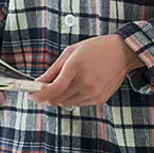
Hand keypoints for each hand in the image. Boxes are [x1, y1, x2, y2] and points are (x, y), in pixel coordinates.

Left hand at [28, 34, 143, 107]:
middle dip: (46, 96)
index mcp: (75, 67)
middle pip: (56, 100)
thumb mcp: (70, 52)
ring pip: (66, 103)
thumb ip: (53, 70)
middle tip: (43, 89)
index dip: (38, 95)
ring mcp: (93, 92)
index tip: (31, 94)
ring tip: (67, 82)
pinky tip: (79, 85)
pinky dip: (72, 97)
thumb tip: (38, 84)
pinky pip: (78, 104)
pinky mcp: (99, 99)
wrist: (122, 53)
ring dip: (60, 96)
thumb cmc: (95, 49)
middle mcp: (85, 82)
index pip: (52, 90)